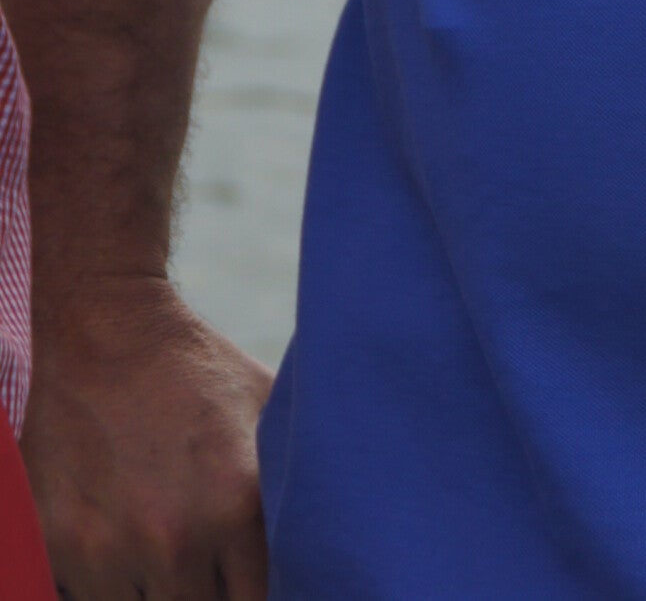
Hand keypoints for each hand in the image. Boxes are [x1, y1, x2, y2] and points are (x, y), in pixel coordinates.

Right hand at [25, 279, 270, 599]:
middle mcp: (174, 536)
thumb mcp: (270, 407)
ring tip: (159, 546)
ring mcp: (108, 549)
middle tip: (203, 560)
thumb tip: (329, 532)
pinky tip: (118, 539)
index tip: (246, 574)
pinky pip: (86, 599)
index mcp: (236, 503)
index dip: (257, 591)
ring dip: (153, 591)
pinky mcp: (57, 547)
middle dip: (205, 592)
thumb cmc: (196, 371)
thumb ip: (294, 477)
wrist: (106, 331)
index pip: (258, 599)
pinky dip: (104, 584)